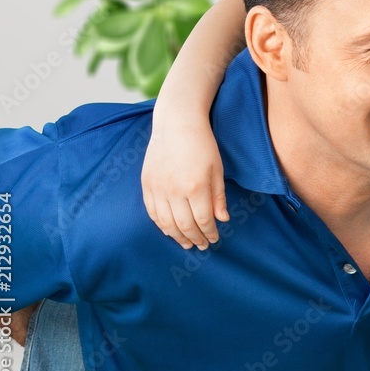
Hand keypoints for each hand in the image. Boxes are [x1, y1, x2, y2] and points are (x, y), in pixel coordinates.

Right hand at [141, 119, 228, 249]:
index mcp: (196, 187)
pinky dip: (161, 225)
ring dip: (177, 237)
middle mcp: (174, 191)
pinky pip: (152, 212)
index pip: (203, 220)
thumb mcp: (217, 169)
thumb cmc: (202, 144)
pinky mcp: (147, 184)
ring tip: (187, 243)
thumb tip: (222, 219)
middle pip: (184, 225)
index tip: (214, 239)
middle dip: (195, 238)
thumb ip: (218, 196)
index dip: (210, 232)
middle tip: (202, 246)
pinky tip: (169, 230)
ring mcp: (158, 188)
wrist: (176, 124)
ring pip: (166, 223)